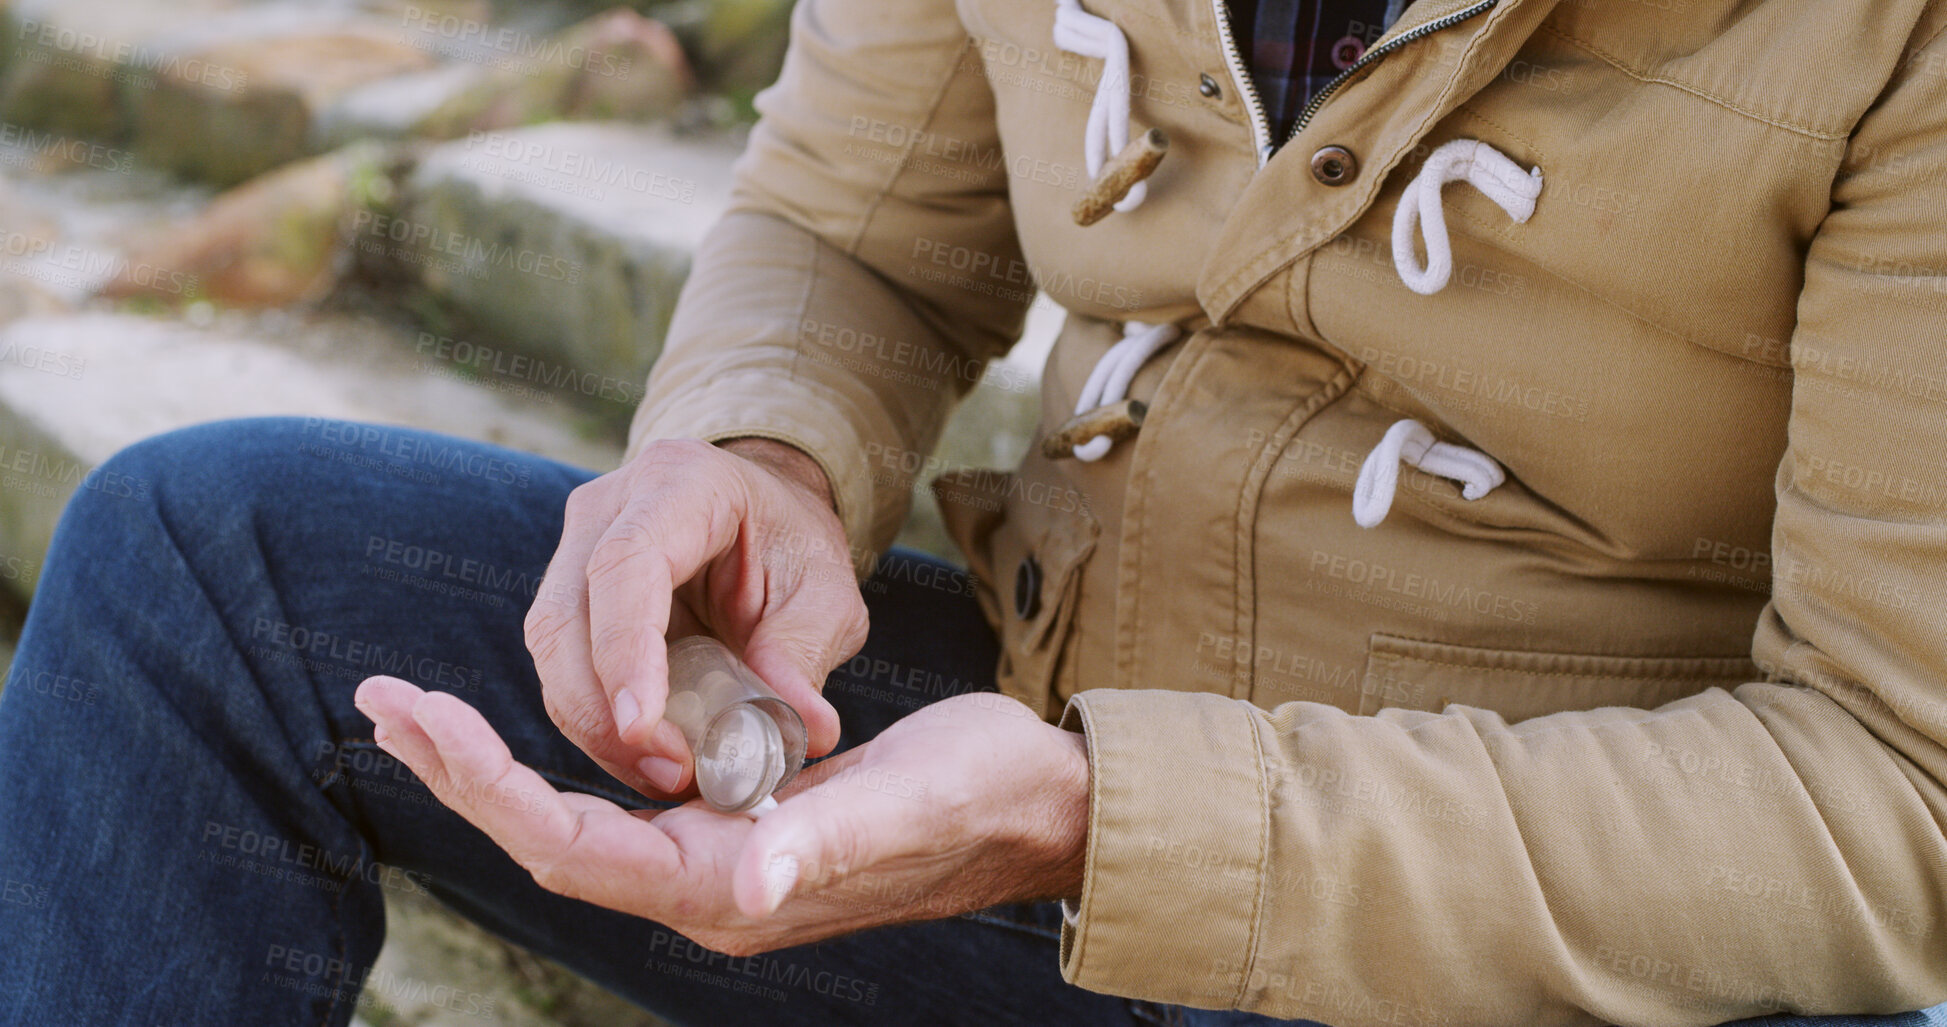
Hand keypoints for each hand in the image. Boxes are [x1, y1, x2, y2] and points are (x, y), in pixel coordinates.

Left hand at [352, 678, 1089, 955]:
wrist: (1033, 804)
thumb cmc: (978, 796)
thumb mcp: (905, 803)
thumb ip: (822, 842)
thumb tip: (746, 882)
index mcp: (729, 890)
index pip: (573, 845)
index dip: (487, 784)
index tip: (418, 714)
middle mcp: (709, 889)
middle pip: (551, 838)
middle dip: (463, 773)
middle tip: (384, 698)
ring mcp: (720, 864)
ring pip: (575, 824)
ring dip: (494, 770)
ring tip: (422, 710)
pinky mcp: (737, 830)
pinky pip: (619, 807)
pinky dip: (558, 765)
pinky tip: (529, 730)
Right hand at [524, 436, 866, 798]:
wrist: (763, 517)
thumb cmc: (793, 546)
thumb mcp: (825, 593)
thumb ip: (807, 653)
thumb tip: (808, 731)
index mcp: (680, 483)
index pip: (626, 565)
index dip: (625, 651)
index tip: (642, 727)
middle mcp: (608, 507)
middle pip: (566, 616)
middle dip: (602, 710)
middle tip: (668, 772)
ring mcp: (575, 547)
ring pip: (551, 650)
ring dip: (597, 726)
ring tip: (666, 774)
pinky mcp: (567, 593)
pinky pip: (563, 668)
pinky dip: (598, 721)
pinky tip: (647, 758)